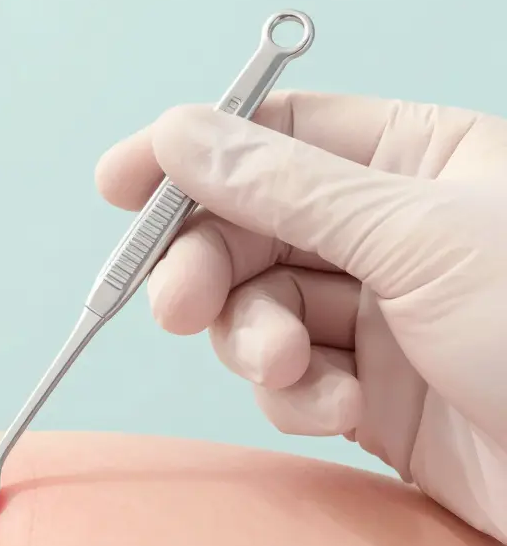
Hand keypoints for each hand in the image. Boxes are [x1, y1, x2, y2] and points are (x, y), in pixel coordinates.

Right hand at [95, 91, 506, 543]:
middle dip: (208, 267)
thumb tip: (182, 134)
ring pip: (257, 306)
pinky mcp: (370, 390)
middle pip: (249, 225)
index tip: (122, 182)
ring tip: (288, 370)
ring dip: (253, 342)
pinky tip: (338, 411)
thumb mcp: (417, 239)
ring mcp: (380, 312)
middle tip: (178, 303)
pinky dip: (296, 395)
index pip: (278, 134)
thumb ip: (286, 186)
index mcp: (422, 160)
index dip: (194, 154)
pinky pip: (288, 377)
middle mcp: (393, 231)